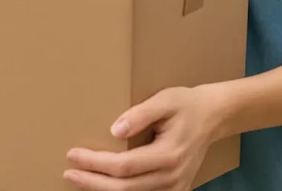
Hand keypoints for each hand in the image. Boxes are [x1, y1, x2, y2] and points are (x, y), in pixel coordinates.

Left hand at [65, 86, 223, 190]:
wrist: (213, 117)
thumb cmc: (186, 104)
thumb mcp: (164, 100)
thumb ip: (140, 115)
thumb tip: (114, 130)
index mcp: (168, 154)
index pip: (123, 166)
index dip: (95, 163)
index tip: (73, 154)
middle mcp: (172, 176)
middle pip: (124, 188)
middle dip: (93, 182)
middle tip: (69, 173)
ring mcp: (175, 187)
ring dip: (104, 190)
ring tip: (81, 179)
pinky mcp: (176, 190)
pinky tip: (104, 185)